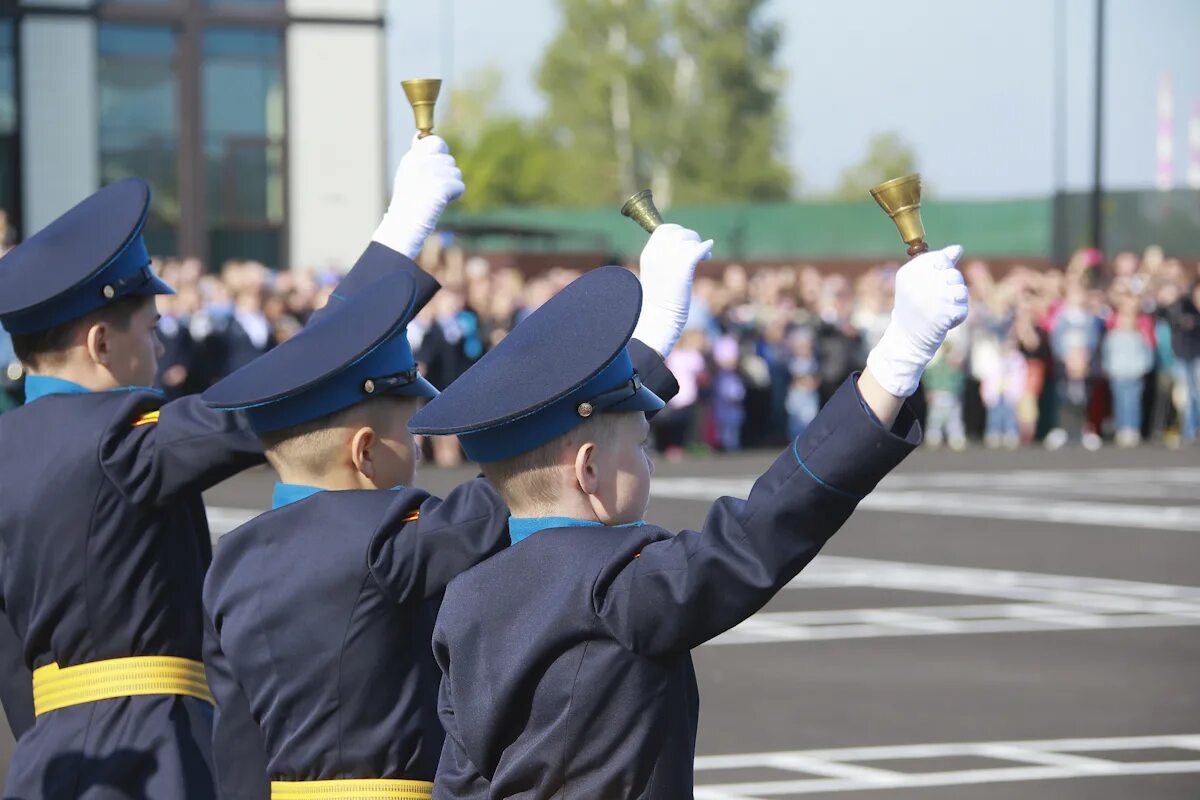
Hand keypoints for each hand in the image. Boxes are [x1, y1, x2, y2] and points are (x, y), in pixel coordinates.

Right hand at [372, 134, 464, 259]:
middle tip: (431, 190)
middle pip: (450, 160)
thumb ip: (418, 156)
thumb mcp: (408, 174)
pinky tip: (440, 203)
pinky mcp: (442, 185)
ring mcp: (431, 173)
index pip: (436, 142)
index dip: (441, 155)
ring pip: (456, 173)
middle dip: (446, 175)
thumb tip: (420, 137)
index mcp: (412, 157)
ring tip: (433, 198)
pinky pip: (460, 186)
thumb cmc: (408, 203)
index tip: (436, 169)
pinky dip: (454, 196)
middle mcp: (421, 161)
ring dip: (450, 187)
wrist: (405, 224)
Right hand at [631, 223, 713, 357]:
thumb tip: (683, 248)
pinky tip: (708, 254)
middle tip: (699, 250)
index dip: (678, 232)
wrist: (657, 320)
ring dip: (699, 246)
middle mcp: (657, 254)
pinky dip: (705, 249)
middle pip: (679, 232)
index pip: (664, 230)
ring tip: (704, 258)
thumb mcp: (657, 274)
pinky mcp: (682, 269)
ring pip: (690, 240)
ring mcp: (669, 260)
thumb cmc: (659, 302)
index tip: (687, 243)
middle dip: (692, 237)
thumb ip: (665, 258)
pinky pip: (697, 250)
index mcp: (648, 254)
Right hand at [865, 245, 968, 397]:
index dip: (942, 271)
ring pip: (960, 290)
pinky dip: (957, 316)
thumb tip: (958, 248)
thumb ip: (937, 262)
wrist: (906, 339)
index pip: (940, 258)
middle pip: (953, 273)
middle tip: (934, 301)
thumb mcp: (918, 281)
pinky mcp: (944, 314)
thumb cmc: (914, 308)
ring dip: (956, 302)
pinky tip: (943, 321)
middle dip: (950, 287)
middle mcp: (919, 283)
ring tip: (941, 310)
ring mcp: (932, 298)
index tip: (931, 284)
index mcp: (909, 272)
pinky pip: (963, 308)